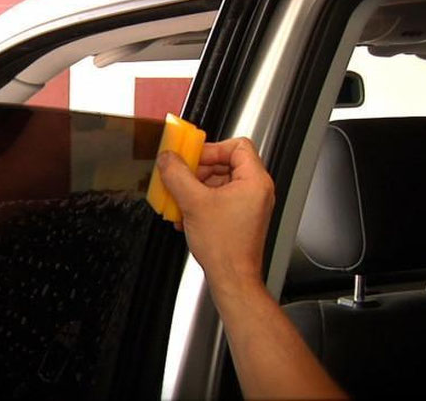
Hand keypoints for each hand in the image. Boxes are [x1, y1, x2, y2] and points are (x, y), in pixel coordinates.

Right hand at [156, 138, 274, 291]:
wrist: (232, 278)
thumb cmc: (225, 248)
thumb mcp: (193, 203)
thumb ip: (177, 175)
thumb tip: (168, 159)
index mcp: (255, 181)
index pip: (237, 146)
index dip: (212, 149)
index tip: (192, 156)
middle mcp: (256, 191)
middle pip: (226, 163)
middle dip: (199, 170)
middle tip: (181, 175)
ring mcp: (249, 205)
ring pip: (219, 182)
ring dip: (196, 187)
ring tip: (180, 197)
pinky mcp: (240, 217)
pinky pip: (219, 198)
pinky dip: (201, 201)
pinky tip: (186, 212)